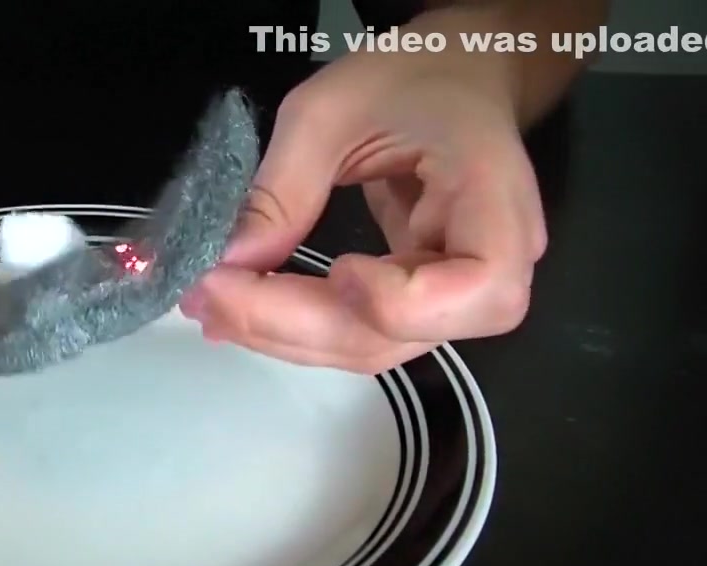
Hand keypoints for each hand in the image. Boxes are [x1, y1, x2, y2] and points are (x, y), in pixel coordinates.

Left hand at [181, 25, 545, 372]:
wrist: (455, 78)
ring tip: (212, 305)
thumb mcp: (330, 110)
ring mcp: (456, 292)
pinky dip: (296, 327)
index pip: (481, 288)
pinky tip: (241, 310)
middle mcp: (492, 262)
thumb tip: (232, 261)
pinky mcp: (418, 301)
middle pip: (404, 333)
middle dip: (298, 325)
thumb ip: (283, 189)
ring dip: (286, 336)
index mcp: (495, 198)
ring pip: (374, 346)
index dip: (400, 299)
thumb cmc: (410, 78)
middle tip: (212, 296)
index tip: (335, 267)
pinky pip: (360, 332)